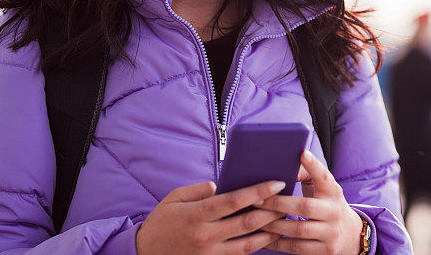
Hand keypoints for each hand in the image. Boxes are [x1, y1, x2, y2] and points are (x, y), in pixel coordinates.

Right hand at [135, 179, 286, 254]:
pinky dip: (255, 246)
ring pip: (248, 244)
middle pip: (247, 223)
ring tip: (284, 221)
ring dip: (269, 233)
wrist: (142, 254)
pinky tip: (266, 237)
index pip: (234, 200)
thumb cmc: (161, 222)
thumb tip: (220, 185)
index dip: (258, 191)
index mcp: (197, 214)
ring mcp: (210, 253)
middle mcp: (206, 235)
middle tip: (288, 201)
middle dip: (271, 212)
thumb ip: (198, 189)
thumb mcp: (174, 198)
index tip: (276, 182)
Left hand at [254, 149, 363, 253]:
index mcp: (333, 191)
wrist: (349, 234)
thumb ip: (306, 175)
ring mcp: (331, 232)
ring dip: (273, 225)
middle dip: (278, 203)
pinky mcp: (325, 250)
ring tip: (255, 219)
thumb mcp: (323, 188)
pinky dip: (278, 243)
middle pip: (304, 206)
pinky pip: (297, 247)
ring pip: (298, 230)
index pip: (324, 176)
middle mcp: (334, 211)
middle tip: (257, 200)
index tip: (302, 153)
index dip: (314, 165)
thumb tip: (281, 166)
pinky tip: (264, 237)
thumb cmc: (326, 203)